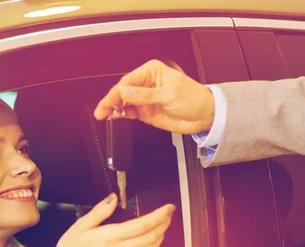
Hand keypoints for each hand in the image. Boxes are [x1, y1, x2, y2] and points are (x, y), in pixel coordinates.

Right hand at [48, 192, 175, 246]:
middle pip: (152, 238)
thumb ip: (100, 211)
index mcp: (111, 237)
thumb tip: (113, 198)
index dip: (159, 216)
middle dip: (164, 224)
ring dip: (160, 238)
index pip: (143, 225)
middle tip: (168, 215)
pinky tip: (149, 244)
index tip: (168, 208)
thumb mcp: (80, 225)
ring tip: (161, 228)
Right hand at [94, 59, 214, 133]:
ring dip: (112, 108)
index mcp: (152, 72)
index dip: (117, 92)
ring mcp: (143, 98)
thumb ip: (146, 95)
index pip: (129, 81)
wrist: (203, 116)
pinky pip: (127, 112)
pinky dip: (119, 115)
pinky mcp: (143, 111)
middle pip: (122, 91)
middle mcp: (145, 84)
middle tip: (101, 111)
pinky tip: (113, 116)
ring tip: (104, 115)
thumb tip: (126, 92)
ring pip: (122, 102)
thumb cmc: (193, 98)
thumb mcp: (170, 95)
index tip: (110, 101)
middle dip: (110, 100)